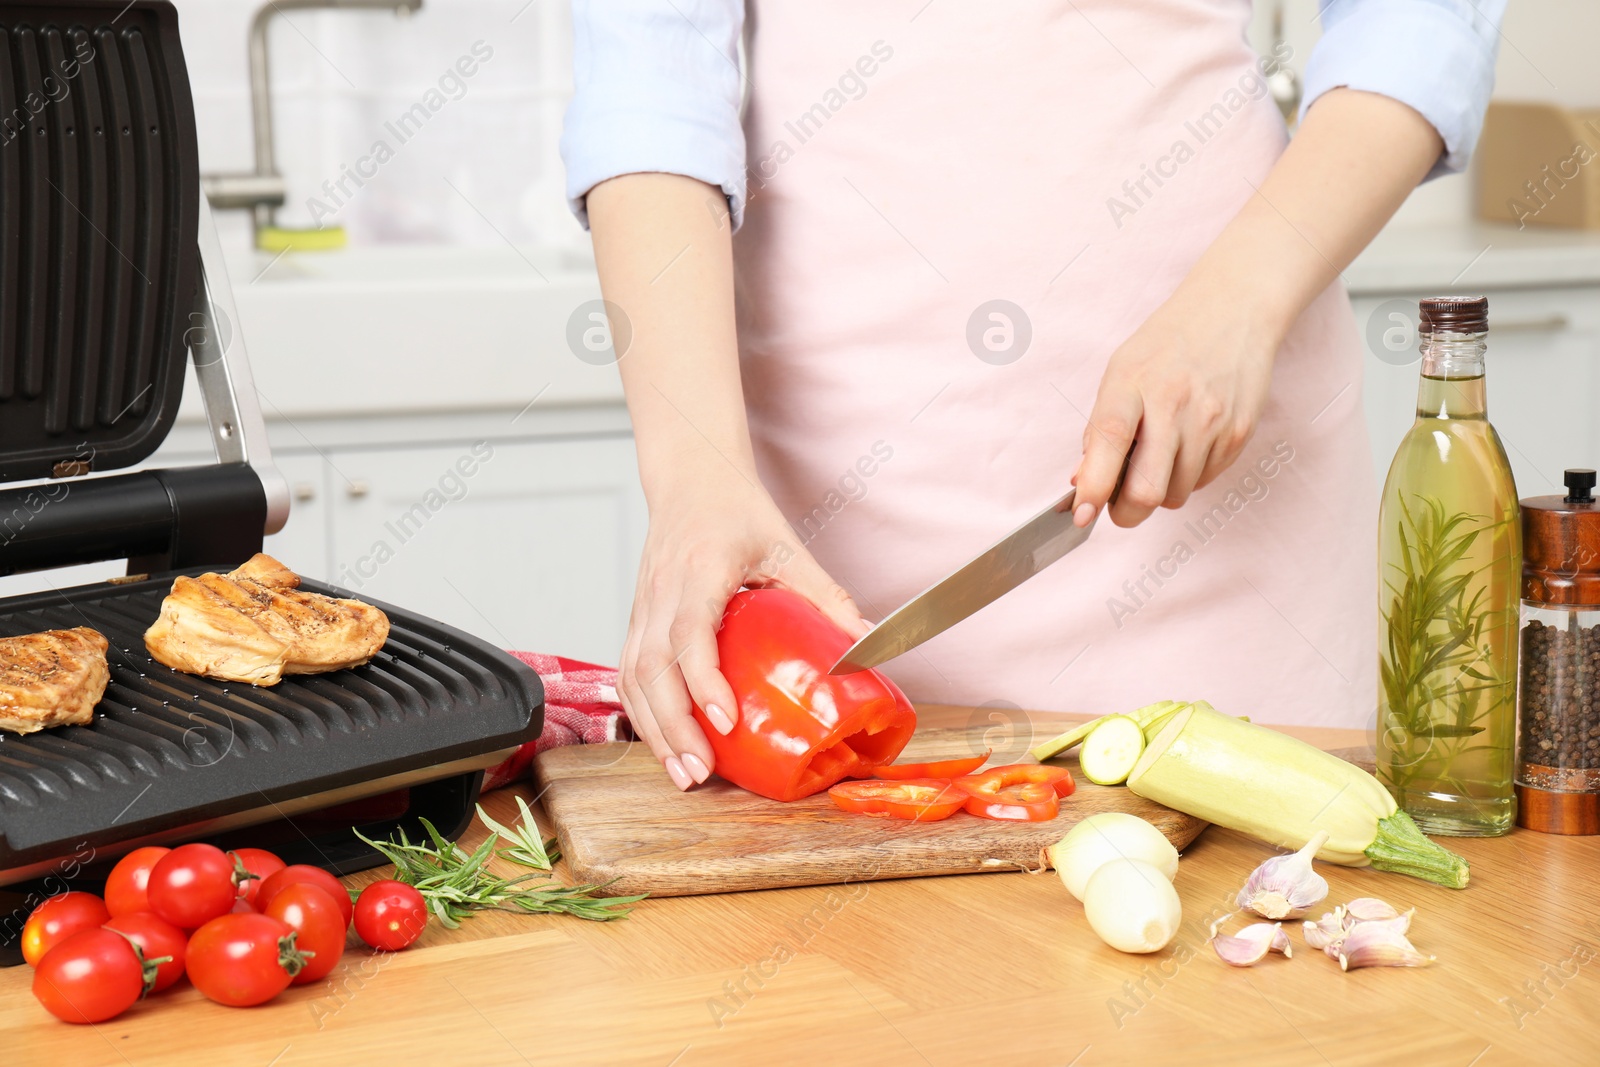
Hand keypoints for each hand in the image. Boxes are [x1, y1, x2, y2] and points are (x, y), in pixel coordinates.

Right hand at [618, 468, 868, 789]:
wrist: (690, 476)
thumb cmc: (736, 507)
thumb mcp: (788, 545)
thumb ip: (825, 594)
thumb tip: (868, 641)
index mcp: (700, 569)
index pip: (689, 632)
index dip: (703, 680)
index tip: (725, 721)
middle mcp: (662, 591)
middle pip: (652, 668)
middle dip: (672, 726)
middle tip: (700, 772)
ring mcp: (642, 606)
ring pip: (632, 676)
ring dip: (653, 729)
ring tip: (682, 773)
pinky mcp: (636, 618)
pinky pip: (629, 672)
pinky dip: (642, 713)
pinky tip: (664, 743)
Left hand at [1071, 282, 1279, 527]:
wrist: (1233, 312)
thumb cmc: (1167, 346)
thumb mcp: (1121, 371)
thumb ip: (1101, 427)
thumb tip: (1083, 481)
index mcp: (1132, 382)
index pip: (1110, 440)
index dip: (1094, 485)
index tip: (1082, 514)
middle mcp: (1173, 403)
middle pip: (1147, 490)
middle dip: (1126, 512)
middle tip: (1118, 505)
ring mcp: (1210, 421)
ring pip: (1176, 494)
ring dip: (1160, 491)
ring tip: (1160, 456)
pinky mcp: (1239, 433)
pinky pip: (1204, 481)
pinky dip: (1188, 476)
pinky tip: (1188, 443)